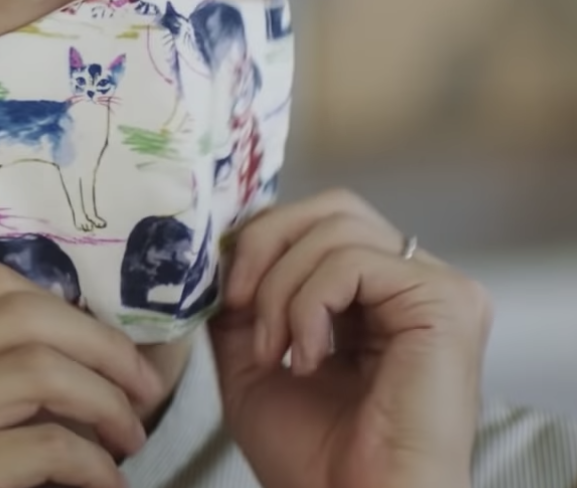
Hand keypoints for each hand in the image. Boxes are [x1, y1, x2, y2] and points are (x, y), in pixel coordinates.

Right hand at [0, 263, 167, 487]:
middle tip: (144, 392)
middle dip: (102, 348)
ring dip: (105, 403)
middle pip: (18, 315)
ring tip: (127, 439)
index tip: (114, 357)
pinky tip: (105, 484)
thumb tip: (87, 340)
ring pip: (36, 369)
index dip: (70, 314)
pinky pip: (44, 444)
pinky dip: (94, 463)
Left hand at [211, 189, 491, 487]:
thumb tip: (217, 248)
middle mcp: (413, 283)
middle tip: (237, 302)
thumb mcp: (252, 361)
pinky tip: (307, 358)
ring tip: (275, 351)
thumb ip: (241, 302)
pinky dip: (309, 303)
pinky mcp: (447, 303)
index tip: (222, 292)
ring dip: (281, 289)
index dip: (260, 240)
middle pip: (332, 208)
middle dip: (266, 244)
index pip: (317, 222)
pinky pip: (355, 262)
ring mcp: (436, 289)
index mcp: (376, 294)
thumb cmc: (313, 457)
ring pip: (337, 230)